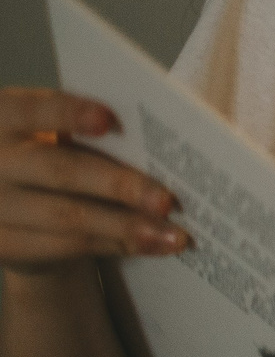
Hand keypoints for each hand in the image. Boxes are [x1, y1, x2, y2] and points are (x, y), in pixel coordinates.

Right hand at [0, 88, 188, 274]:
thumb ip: (86, 128)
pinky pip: (67, 246)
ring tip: (175, 235)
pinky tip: (153, 245)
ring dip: (128, 227)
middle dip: (118, 185)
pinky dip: (116, 245)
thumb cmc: (47, 152)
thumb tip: (159, 138)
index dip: (67, 114)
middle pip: (59, 171)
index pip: (31, 110)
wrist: (8, 206)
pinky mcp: (3, 244)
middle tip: (166, 200)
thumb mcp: (50, 132)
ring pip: (68, 217)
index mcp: (1, 117)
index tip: (108, 120)